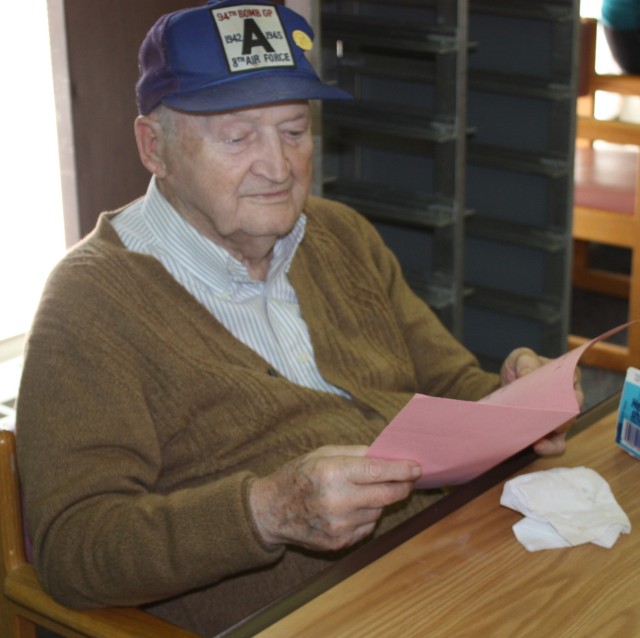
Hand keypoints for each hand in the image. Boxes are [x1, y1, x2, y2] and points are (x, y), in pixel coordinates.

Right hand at [249, 446, 420, 550]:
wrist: (270, 511)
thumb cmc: (298, 476)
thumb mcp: (322, 454)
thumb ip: (355, 453)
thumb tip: (387, 455)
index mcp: (332, 473)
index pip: (378, 472)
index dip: (402, 470)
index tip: (417, 468)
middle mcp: (337, 501)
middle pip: (385, 495)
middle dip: (402, 486)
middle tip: (408, 480)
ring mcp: (338, 525)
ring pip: (378, 512)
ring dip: (379, 501)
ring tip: (363, 492)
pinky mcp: (338, 543)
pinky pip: (366, 528)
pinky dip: (366, 516)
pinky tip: (351, 508)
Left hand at [499, 347, 583, 455]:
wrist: (505, 389)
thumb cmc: (519, 370)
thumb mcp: (520, 358)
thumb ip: (526, 362)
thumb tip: (527, 374)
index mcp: (567, 375)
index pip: (573, 377)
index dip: (566, 382)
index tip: (555, 386)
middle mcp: (569, 397)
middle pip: (573, 405)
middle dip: (561, 409)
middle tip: (545, 412)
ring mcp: (562, 417)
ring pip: (566, 425)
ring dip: (553, 428)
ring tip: (539, 431)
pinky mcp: (553, 434)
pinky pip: (558, 444)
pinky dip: (550, 447)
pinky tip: (537, 446)